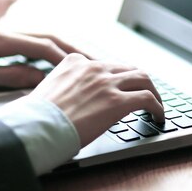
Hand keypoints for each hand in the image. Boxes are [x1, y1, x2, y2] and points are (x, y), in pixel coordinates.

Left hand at [0, 26, 81, 89]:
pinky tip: (61, 60)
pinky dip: (53, 50)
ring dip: (67, 49)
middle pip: (51, 38)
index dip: (68, 59)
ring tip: (87, 61)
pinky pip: (35, 43)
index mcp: (3, 38)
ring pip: (45, 38)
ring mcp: (7, 34)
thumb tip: (40, 79)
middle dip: (76, 50)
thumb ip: (10, 76)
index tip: (87, 70)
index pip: (45, 47)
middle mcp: (9, 32)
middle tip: (98, 62)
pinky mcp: (3, 40)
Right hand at [29, 54, 164, 146]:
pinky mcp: (117, 102)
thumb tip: (73, 98)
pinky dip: (157, 107)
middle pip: (129, 68)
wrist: (34, 128)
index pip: (105, 64)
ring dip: (154, 92)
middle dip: (140, 81)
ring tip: (156, 105)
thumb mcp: (48, 89)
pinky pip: (147, 99)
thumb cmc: (35, 117)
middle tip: (146, 93)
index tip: (122, 85)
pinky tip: (158, 116)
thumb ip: (65, 86)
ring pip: (143, 79)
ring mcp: (106, 83)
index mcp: (75, 63)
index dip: (118, 76)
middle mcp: (93, 68)